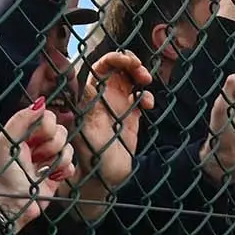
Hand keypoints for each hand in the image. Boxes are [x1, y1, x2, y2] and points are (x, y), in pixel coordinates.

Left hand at [0, 104, 74, 232]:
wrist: (12, 204)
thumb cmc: (4, 174)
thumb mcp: (6, 142)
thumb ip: (21, 119)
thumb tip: (41, 102)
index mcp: (26, 133)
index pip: (48, 117)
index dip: (46, 126)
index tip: (34, 138)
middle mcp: (39, 143)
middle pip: (61, 131)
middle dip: (51, 144)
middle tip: (36, 156)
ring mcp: (50, 159)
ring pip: (69, 147)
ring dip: (57, 159)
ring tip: (42, 169)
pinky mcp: (59, 174)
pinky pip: (72, 164)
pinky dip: (64, 171)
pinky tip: (52, 178)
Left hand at [73, 51, 154, 193]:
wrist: (103, 176)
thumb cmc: (90, 157)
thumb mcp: (87, 133)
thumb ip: (89, 111)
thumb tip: (89, 85)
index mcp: (92, 96)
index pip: (101, 67)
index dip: (114, 58)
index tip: (128, 62)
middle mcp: (104, 97)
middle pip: (118, 67)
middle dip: (131, 62)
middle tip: (142, 72)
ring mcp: (119, 105)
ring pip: (130, 78)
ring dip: (141, 74)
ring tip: (147, 81)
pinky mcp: (131, 116)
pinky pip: (141, 97)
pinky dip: (147, 96)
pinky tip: (148, 105)